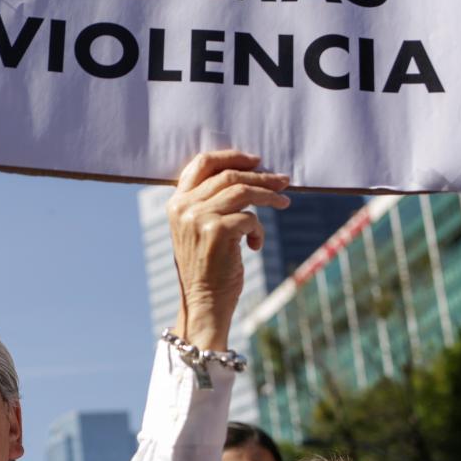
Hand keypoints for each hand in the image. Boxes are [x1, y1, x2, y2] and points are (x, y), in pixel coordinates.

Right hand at [167, 151, 288, 349]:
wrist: (203, 304)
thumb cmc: (207, 269)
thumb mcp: (198, 230)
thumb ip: (208, 204)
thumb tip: (245, 176)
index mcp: (176, 203)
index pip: (201, 163)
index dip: (231, 156)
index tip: (256, 161)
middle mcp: (183, 207)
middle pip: (228, 176)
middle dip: (260, 176)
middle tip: (283, 181)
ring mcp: (198, 218)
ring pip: (242, 191)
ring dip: (268, 195)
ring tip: (284, 202)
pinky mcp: (216, 231)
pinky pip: (250, 218)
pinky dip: (259, 230)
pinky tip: (255, 245)